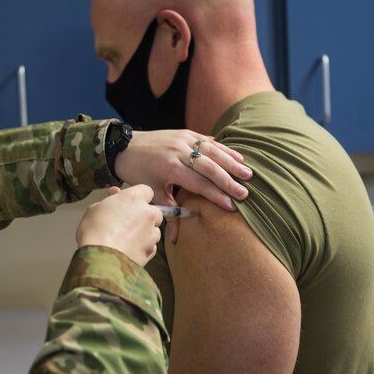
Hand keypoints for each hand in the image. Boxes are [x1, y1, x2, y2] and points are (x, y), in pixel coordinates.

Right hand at [76, 185, 162, 266]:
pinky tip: (129, 249)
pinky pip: (151, 246)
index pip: (146, 191)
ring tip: (127, 239)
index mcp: (133, 199)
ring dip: (145, 232)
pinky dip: (143, 247)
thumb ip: (109, 200)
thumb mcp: (94, 209)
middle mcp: (147, 214)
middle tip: (128, 222)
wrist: (101, 260)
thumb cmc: (95, 233)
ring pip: (154, 230)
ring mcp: (151, 233)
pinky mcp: (151, 251)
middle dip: (145, 216)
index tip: (130, 203)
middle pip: (154, 211)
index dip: (138, 197)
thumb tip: (115, 195)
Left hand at [114, 129, 251, 208]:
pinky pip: (209, 141)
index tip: (232, 206)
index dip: (216, 195)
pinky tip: (239, 157)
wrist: (124, 146)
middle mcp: (179, 151)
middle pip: (210, 167)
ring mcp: (184, 139)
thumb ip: (168, 213)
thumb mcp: (151, 193)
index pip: (199, 184)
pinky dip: (224, 149)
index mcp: (170, 168)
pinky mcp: (186, 133)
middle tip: (245, 193)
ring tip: (248, 174)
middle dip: (229, 181)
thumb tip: (176, 240)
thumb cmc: (138, 172)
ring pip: (212, 152)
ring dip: (232, 163)